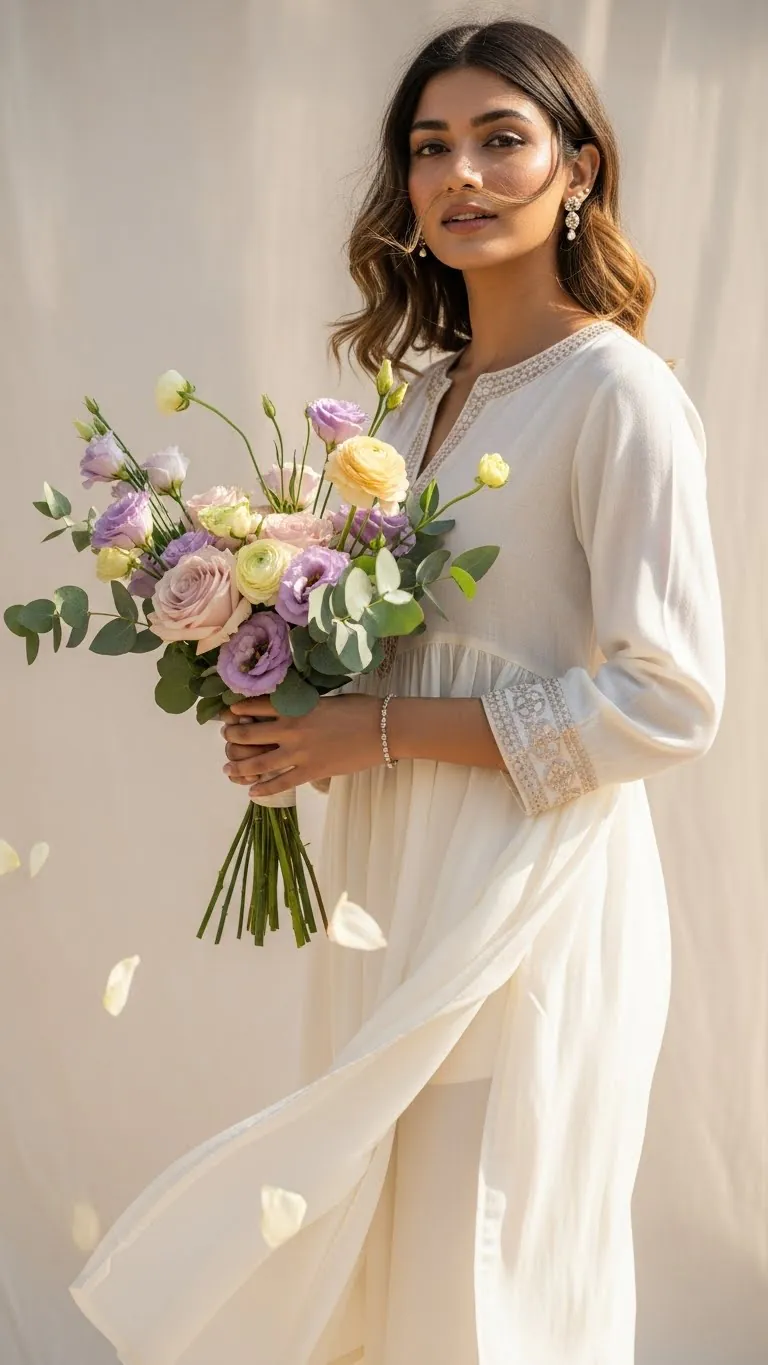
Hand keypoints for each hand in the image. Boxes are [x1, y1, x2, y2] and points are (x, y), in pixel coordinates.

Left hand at [220, 694, 382, 798]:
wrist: (384, 728)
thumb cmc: (361, 709)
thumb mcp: (326, 699)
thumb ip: (304, 705)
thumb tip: (291, 708)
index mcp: (296, 707)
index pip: (256, 707)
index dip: (237, 711)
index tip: (228, 714)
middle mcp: (292, 729)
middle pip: (249, 735)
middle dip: (232, 737)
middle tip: (226, 739)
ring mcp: (300, 752)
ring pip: (259, 762)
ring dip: (239, 766)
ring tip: (228, 769)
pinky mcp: (312, 771)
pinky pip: (281, 782)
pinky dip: (264, 787)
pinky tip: (252, 790)